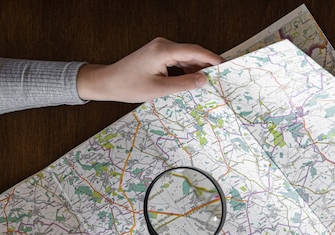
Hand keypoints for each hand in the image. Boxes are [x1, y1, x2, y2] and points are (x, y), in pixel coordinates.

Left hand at [76, 37, 223, 102]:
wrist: (107, 82)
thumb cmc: (128, 86)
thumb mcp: (159, 89)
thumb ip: (184, 84)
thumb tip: (203, 80)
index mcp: (164, 50)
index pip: (195, 51)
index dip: (212, 58)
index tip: (226, 66)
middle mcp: (163, 45)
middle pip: (192, 53)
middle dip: (207, 65)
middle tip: (221, 78)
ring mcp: (160, 49)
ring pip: (186, 58)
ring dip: (197, 69)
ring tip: (209, 83)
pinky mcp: (158, 55)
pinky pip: (178, 61)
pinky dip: (187, 70)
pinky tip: (192, 81)